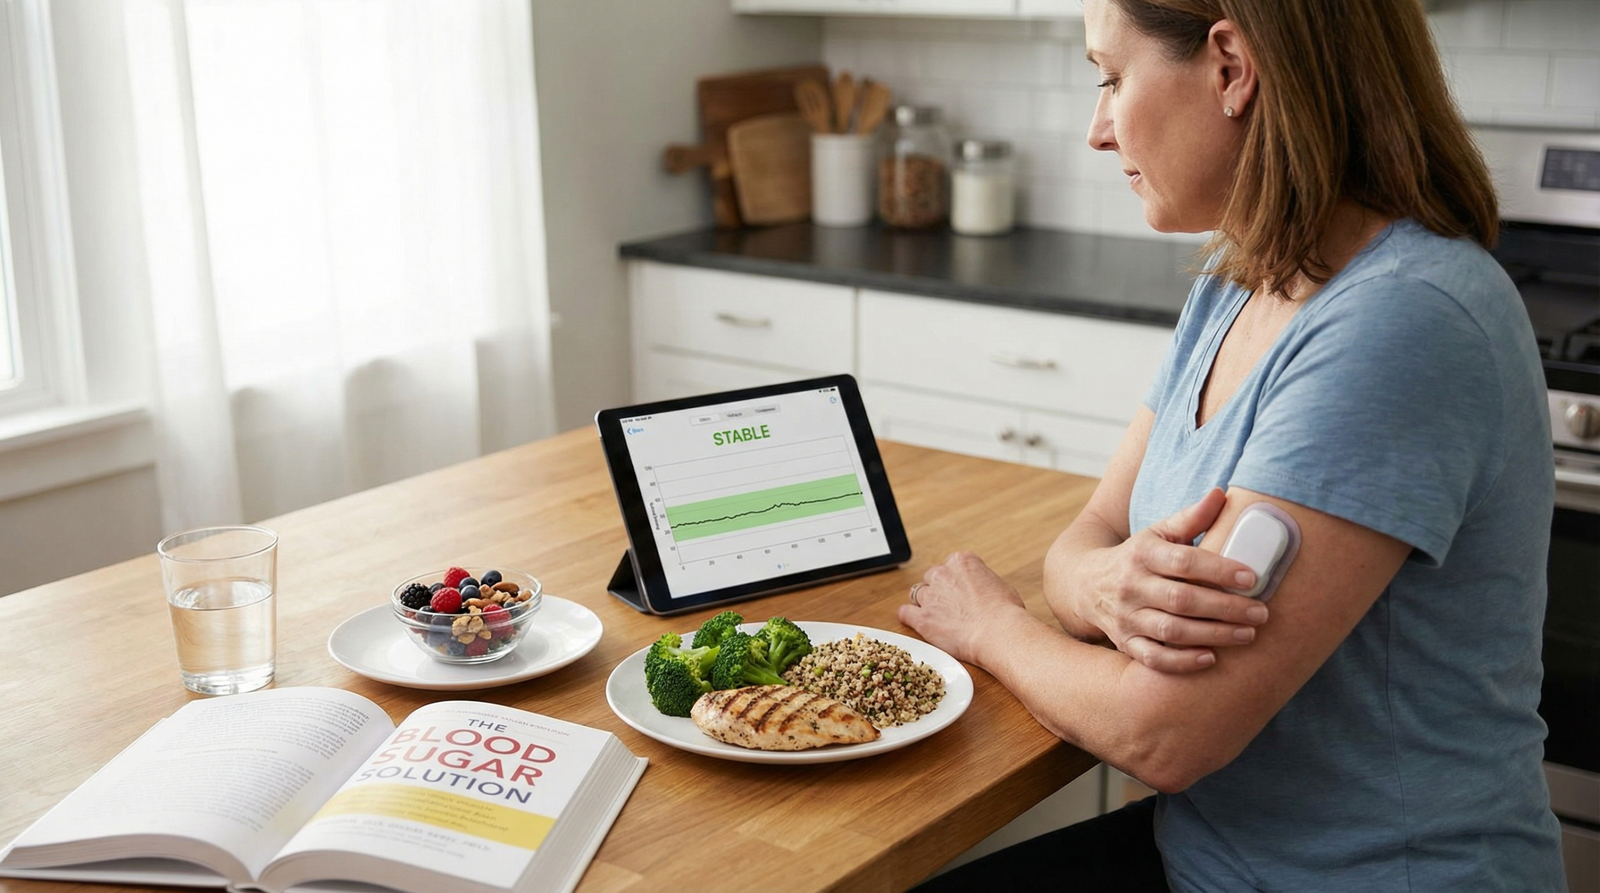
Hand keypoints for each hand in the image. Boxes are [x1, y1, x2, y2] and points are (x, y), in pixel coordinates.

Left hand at [898, 551, 1028, 665]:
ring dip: (925, 603)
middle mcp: (943, 574)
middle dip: (938, 590)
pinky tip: (915, 620)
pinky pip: (905, 613)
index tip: (959, 589)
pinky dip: (909, 616)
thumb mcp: (1000, 585)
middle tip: (949, 605)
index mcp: (962, 562)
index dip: (954, 579)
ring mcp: (930, 596)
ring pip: (917, 594)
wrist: (999, 632)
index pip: (950, 565)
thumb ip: (983, 582)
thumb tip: (983, 591)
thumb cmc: (1006, 612)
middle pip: (932, 577)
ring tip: (937, 617)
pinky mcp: (922, 618)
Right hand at [1073, 487, 1268, 672]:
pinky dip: (1181, 662)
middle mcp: (1131, 586)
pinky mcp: (1124, 642)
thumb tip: (1221, 493)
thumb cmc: (1136, 556)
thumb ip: (1191, 518)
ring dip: (1212, 634)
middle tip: (1261, 613)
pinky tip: (1210, 659)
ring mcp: (1126, 617)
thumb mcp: (1158, 533)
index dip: (1218, 570)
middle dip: (1225, 607)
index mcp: (1142, 554)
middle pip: (1181, 600)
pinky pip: (1153, 658)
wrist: (1086, 584)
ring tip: (1247, 634)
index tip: (1252, 577)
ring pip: (1170, 631)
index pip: (1183, 562)